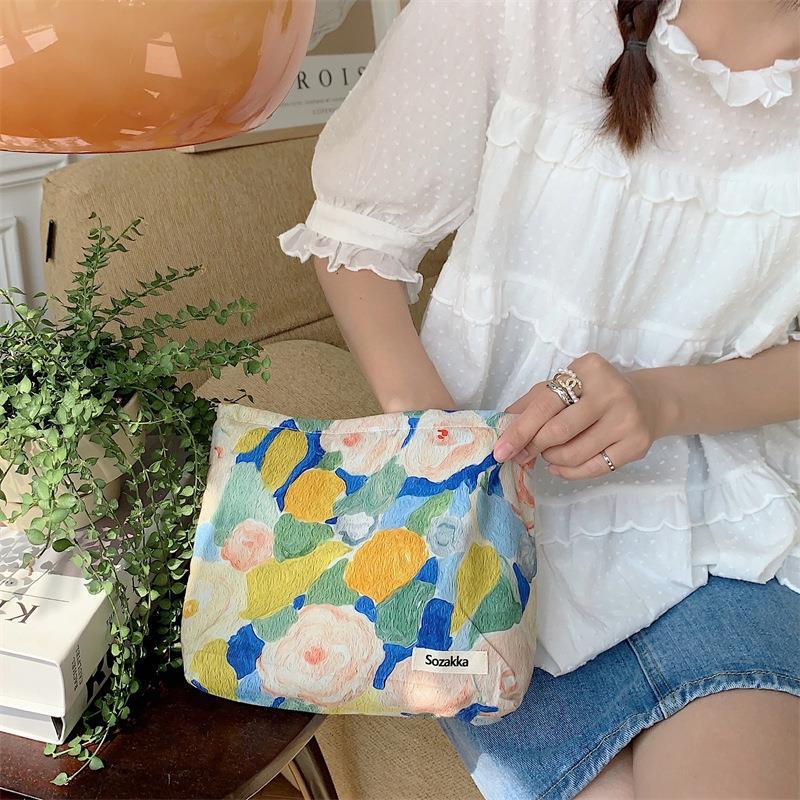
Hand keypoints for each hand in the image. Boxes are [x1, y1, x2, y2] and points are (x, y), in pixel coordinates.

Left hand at [493, 353, 676, 479]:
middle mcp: (611, 392)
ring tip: (549, 454)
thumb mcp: (564, 385)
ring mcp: (627, 419)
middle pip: (559, 431)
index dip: (520, 430)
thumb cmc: (593, 393)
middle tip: (522, 454)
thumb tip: (502, 425)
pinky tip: (560, 467)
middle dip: (534, 447)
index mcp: (588, 369)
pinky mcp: (637, 445)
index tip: (501, 450)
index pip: (545, 404)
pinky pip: (593, 468)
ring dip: (552, 459)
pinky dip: (569, 472)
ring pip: (574, 453)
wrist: (647, 401)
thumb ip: (532, 402)